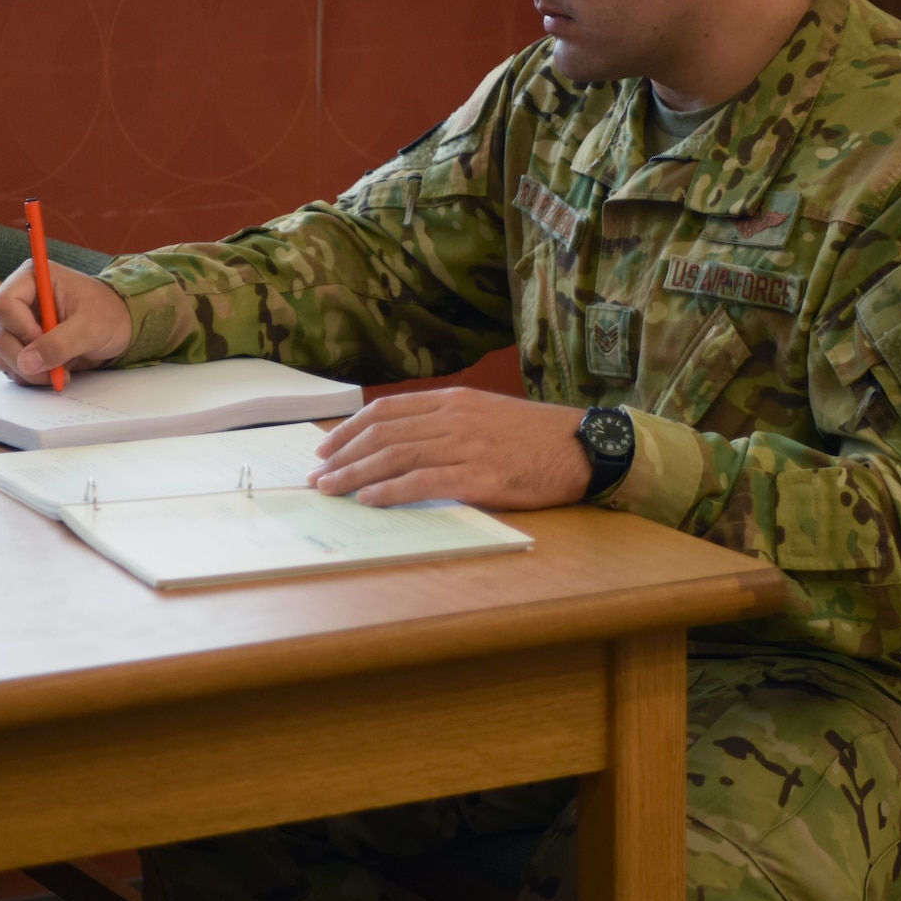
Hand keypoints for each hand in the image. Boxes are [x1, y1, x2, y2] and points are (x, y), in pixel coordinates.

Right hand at [0, 262, 133, 383]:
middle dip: (25, 359)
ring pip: (2, 355)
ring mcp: (18, 324)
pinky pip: (13, 367)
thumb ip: (59, 344)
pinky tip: (56, 370)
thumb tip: (26, 363)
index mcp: (32, 279)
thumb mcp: (89, 328)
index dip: (21, 329)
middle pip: (0, 335)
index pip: (3, 305)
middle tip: (55, 370)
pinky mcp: (22, 344)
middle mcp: (19, 300)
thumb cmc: (108, 314)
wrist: (120, 326)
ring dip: (29, 372)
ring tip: (61, 370)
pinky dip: (32, 376)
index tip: (45, 340)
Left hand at [309, 388, 593, 508]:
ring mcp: (466, 446)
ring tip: (331, 489)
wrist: (583, 448)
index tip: (326, 446)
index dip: (349, 429)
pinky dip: (390, 491)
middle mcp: (454, 418)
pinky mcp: (479, 476)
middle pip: (383, 434)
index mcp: (453, 401)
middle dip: (342, 455)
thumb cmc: (534, 438)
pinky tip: (369, 500)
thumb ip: (446, 424)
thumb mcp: (486, 416)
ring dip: (355, 474)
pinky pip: (423, 482)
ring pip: (395, 457)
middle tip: (317, 474)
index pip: (387, 411)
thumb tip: (402, 443)